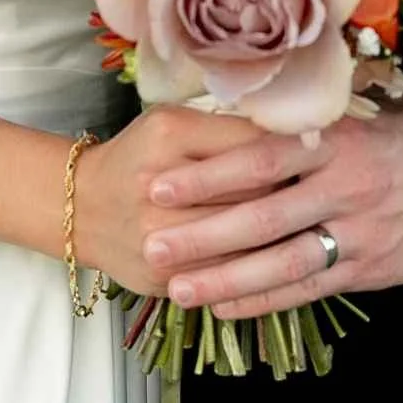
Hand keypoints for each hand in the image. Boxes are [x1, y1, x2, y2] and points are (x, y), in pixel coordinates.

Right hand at [75, 105, 327, 296]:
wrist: (82, 209)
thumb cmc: (141, 157)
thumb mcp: (176, 123)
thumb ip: (229, 127)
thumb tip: (298, 135)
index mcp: (170, 135)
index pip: (252, 148)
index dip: (292, 156)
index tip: (320, 157)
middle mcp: (160, 187)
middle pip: (254, 197)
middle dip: (292, 198)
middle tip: (318, 195)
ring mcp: (159, 239)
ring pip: (245, 245)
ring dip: (281, 240)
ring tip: (305, 229)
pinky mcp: (163, 279)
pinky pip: (225, 279)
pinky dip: (256, 272)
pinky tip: (277, 262)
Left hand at [141, 98, 402, 319]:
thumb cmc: (398, 140)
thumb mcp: (354, 117)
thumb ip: (297, 125)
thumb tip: (224, 116)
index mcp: (334, 141)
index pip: (260, 158)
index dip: (208, 175)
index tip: (159, 183)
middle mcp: (344, 187)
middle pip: (263, 217)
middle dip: (203, 235)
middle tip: (152, 244)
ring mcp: (357, 233)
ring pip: (282, 263)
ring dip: (226, 280)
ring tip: (179, 289)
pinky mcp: (367, 269)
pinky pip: (308, 290)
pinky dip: (264, 302)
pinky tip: (224, 308)